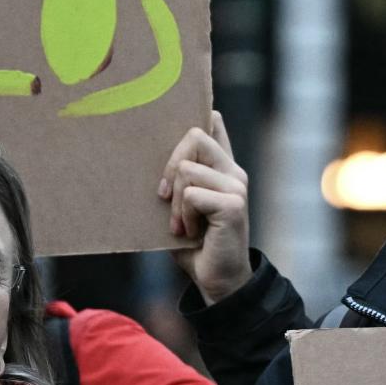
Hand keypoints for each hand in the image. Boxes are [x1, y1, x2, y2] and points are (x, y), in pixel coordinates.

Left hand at [159, 112, 252, 303]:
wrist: (216, 280)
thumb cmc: (194, 244)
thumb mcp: (180, 207)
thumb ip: (176, 180)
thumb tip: (149, 158)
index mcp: (221, 168)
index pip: (213, 124)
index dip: (201, 111)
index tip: (183, 104)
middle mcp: (233, 171)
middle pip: (194, 135)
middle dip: (170, 163)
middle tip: (164, 196)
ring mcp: (236, 186)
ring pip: (187, 169)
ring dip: (174, 201)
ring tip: (179, 224)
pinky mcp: (234, 204)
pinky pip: (191, 194)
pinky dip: (182, 216)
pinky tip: (188, 232)